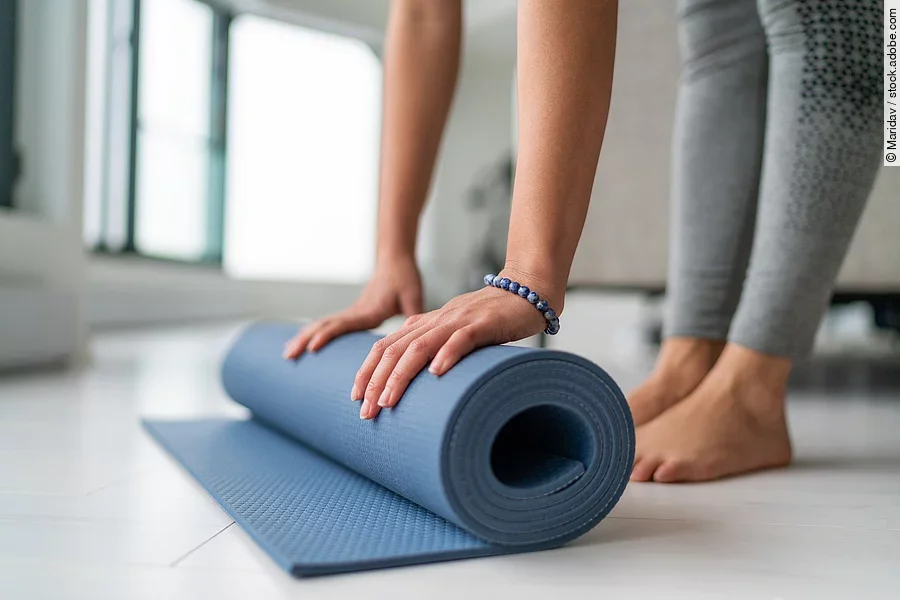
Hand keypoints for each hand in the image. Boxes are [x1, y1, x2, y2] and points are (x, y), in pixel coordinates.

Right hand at [283, 255, 422, 358]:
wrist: (395, 261)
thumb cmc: (405, 278)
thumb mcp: (414, 296)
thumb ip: (416, 315)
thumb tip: (422, 337)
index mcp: (368, 310)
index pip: (344, 323)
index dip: (328, 335)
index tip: (313, 346)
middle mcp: (355, 312)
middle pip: (325, 325)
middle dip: (306, 340)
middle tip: (288, 356)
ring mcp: (351, 312)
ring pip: (322, 325)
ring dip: (303, 338)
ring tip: (287, 354)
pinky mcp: (352, 314)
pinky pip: (328, 324)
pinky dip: (313, 334)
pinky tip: (304, 343)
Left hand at [353, 272, 562, 418]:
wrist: (527, 291)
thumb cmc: (492, 317)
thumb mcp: (455, 331)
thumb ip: (435, 345)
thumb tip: (418, 377)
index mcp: (426, 323)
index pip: (385, 346)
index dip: (367, 371)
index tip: (356, 398)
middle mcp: (436, 321)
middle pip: (395, 350)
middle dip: (376, 381)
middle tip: (365, 411)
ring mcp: (458, 321)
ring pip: (420, 347)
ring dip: (400, 375)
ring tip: (388, 401)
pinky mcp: (484, 324)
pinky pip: (461, 339)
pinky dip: (447, 355)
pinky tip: (436, 373)